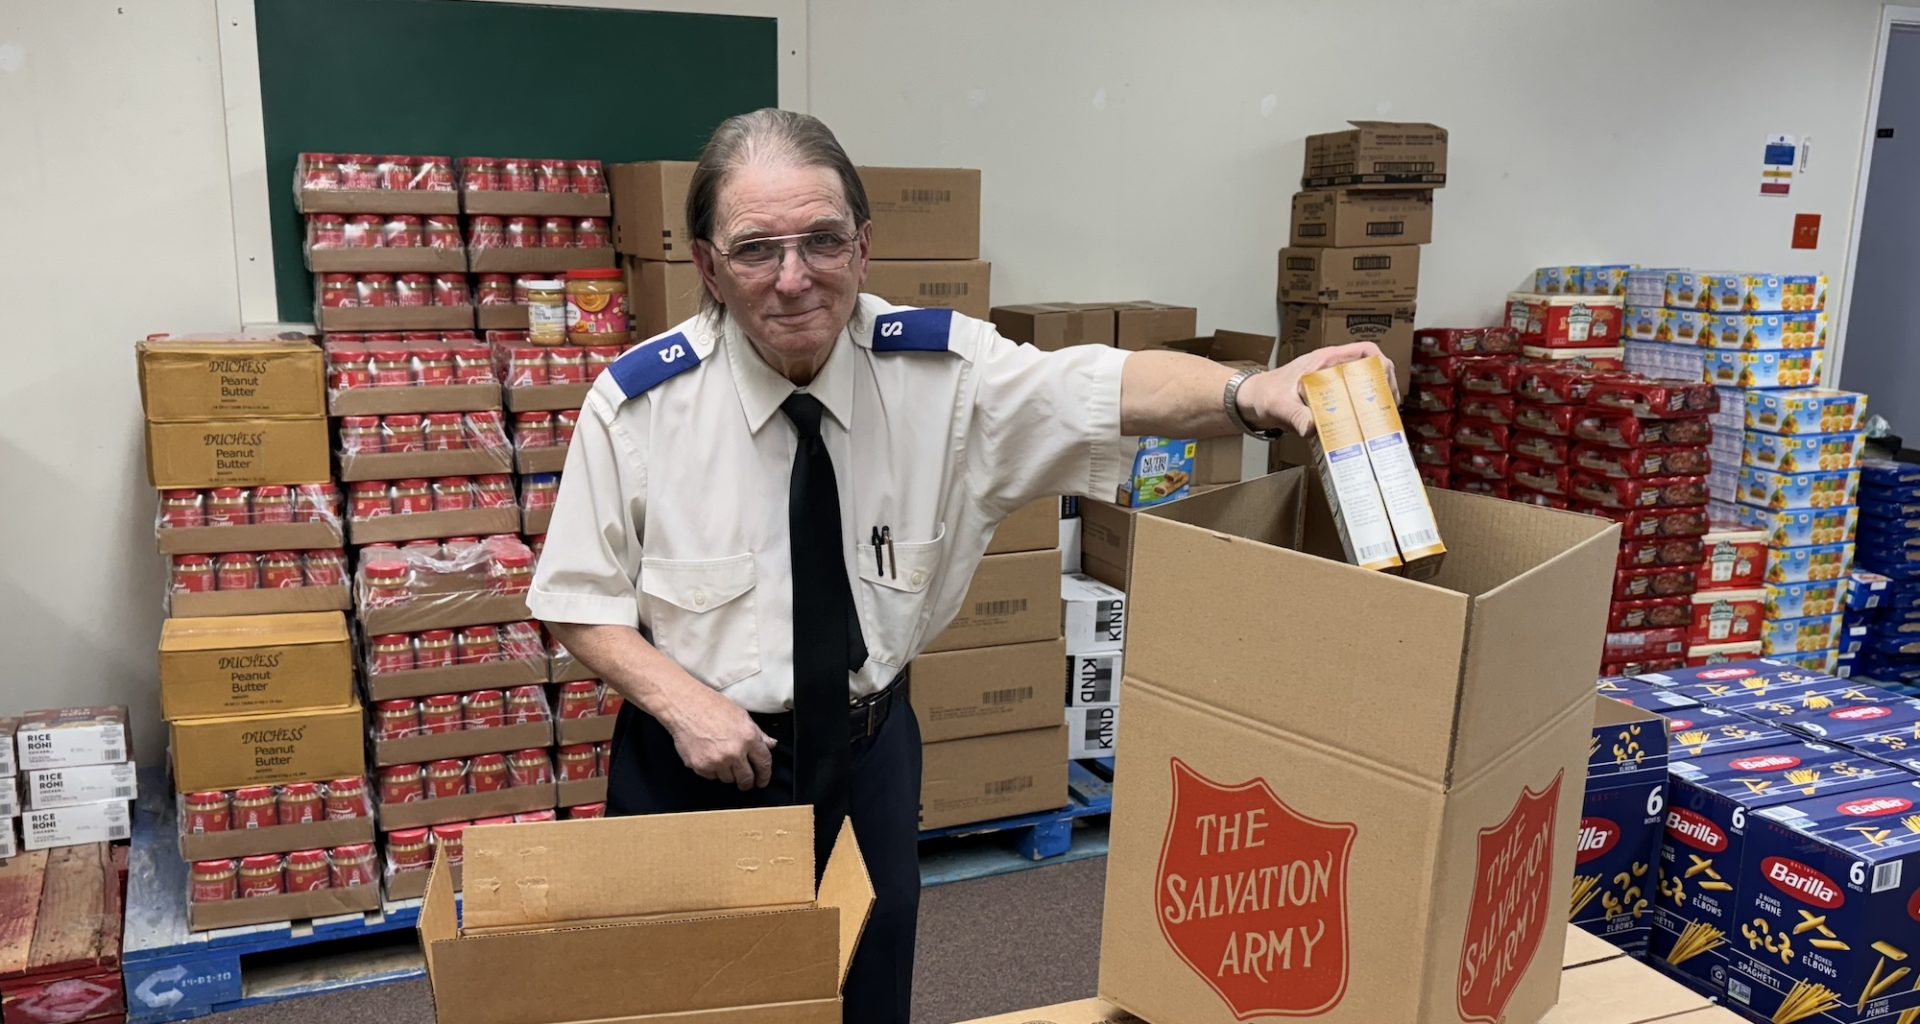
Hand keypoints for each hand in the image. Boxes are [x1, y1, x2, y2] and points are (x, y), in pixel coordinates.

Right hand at [658, 680, 777, 789]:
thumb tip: (771, 745)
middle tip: (745, 782)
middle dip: (747, 782)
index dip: (765, 775)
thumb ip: (758, 734)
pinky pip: (711, 777)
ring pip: (728, 779)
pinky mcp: (701, 766)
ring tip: (722, 760)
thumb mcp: (742, 716)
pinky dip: (712, 771)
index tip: (762, 780)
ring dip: (728, 774)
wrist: (685, 706)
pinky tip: (709, 757)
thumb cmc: (712, 706)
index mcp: (748, 738)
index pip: (763, 763)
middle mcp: (734, 752)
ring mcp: (716, 761)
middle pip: (746, 778)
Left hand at [1237, 342, 1388, 436]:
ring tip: (1381, 421)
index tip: (1386, 386)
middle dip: (1384, 388)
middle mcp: (1333, 369)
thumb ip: (1295, 416)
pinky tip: (1362, 430)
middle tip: (1388, 411)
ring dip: (1375, 401)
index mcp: (1326, 360)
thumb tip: (1313, 428)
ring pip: (1365, 387)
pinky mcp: (1329, 399)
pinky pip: (1352, 402)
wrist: (1250, 402)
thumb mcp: (1279, 405)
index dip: (1382, 365)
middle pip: (1372, 370)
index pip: (1366, 351)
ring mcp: (1333, 383)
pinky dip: (1361, 413)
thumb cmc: (1264, 395)